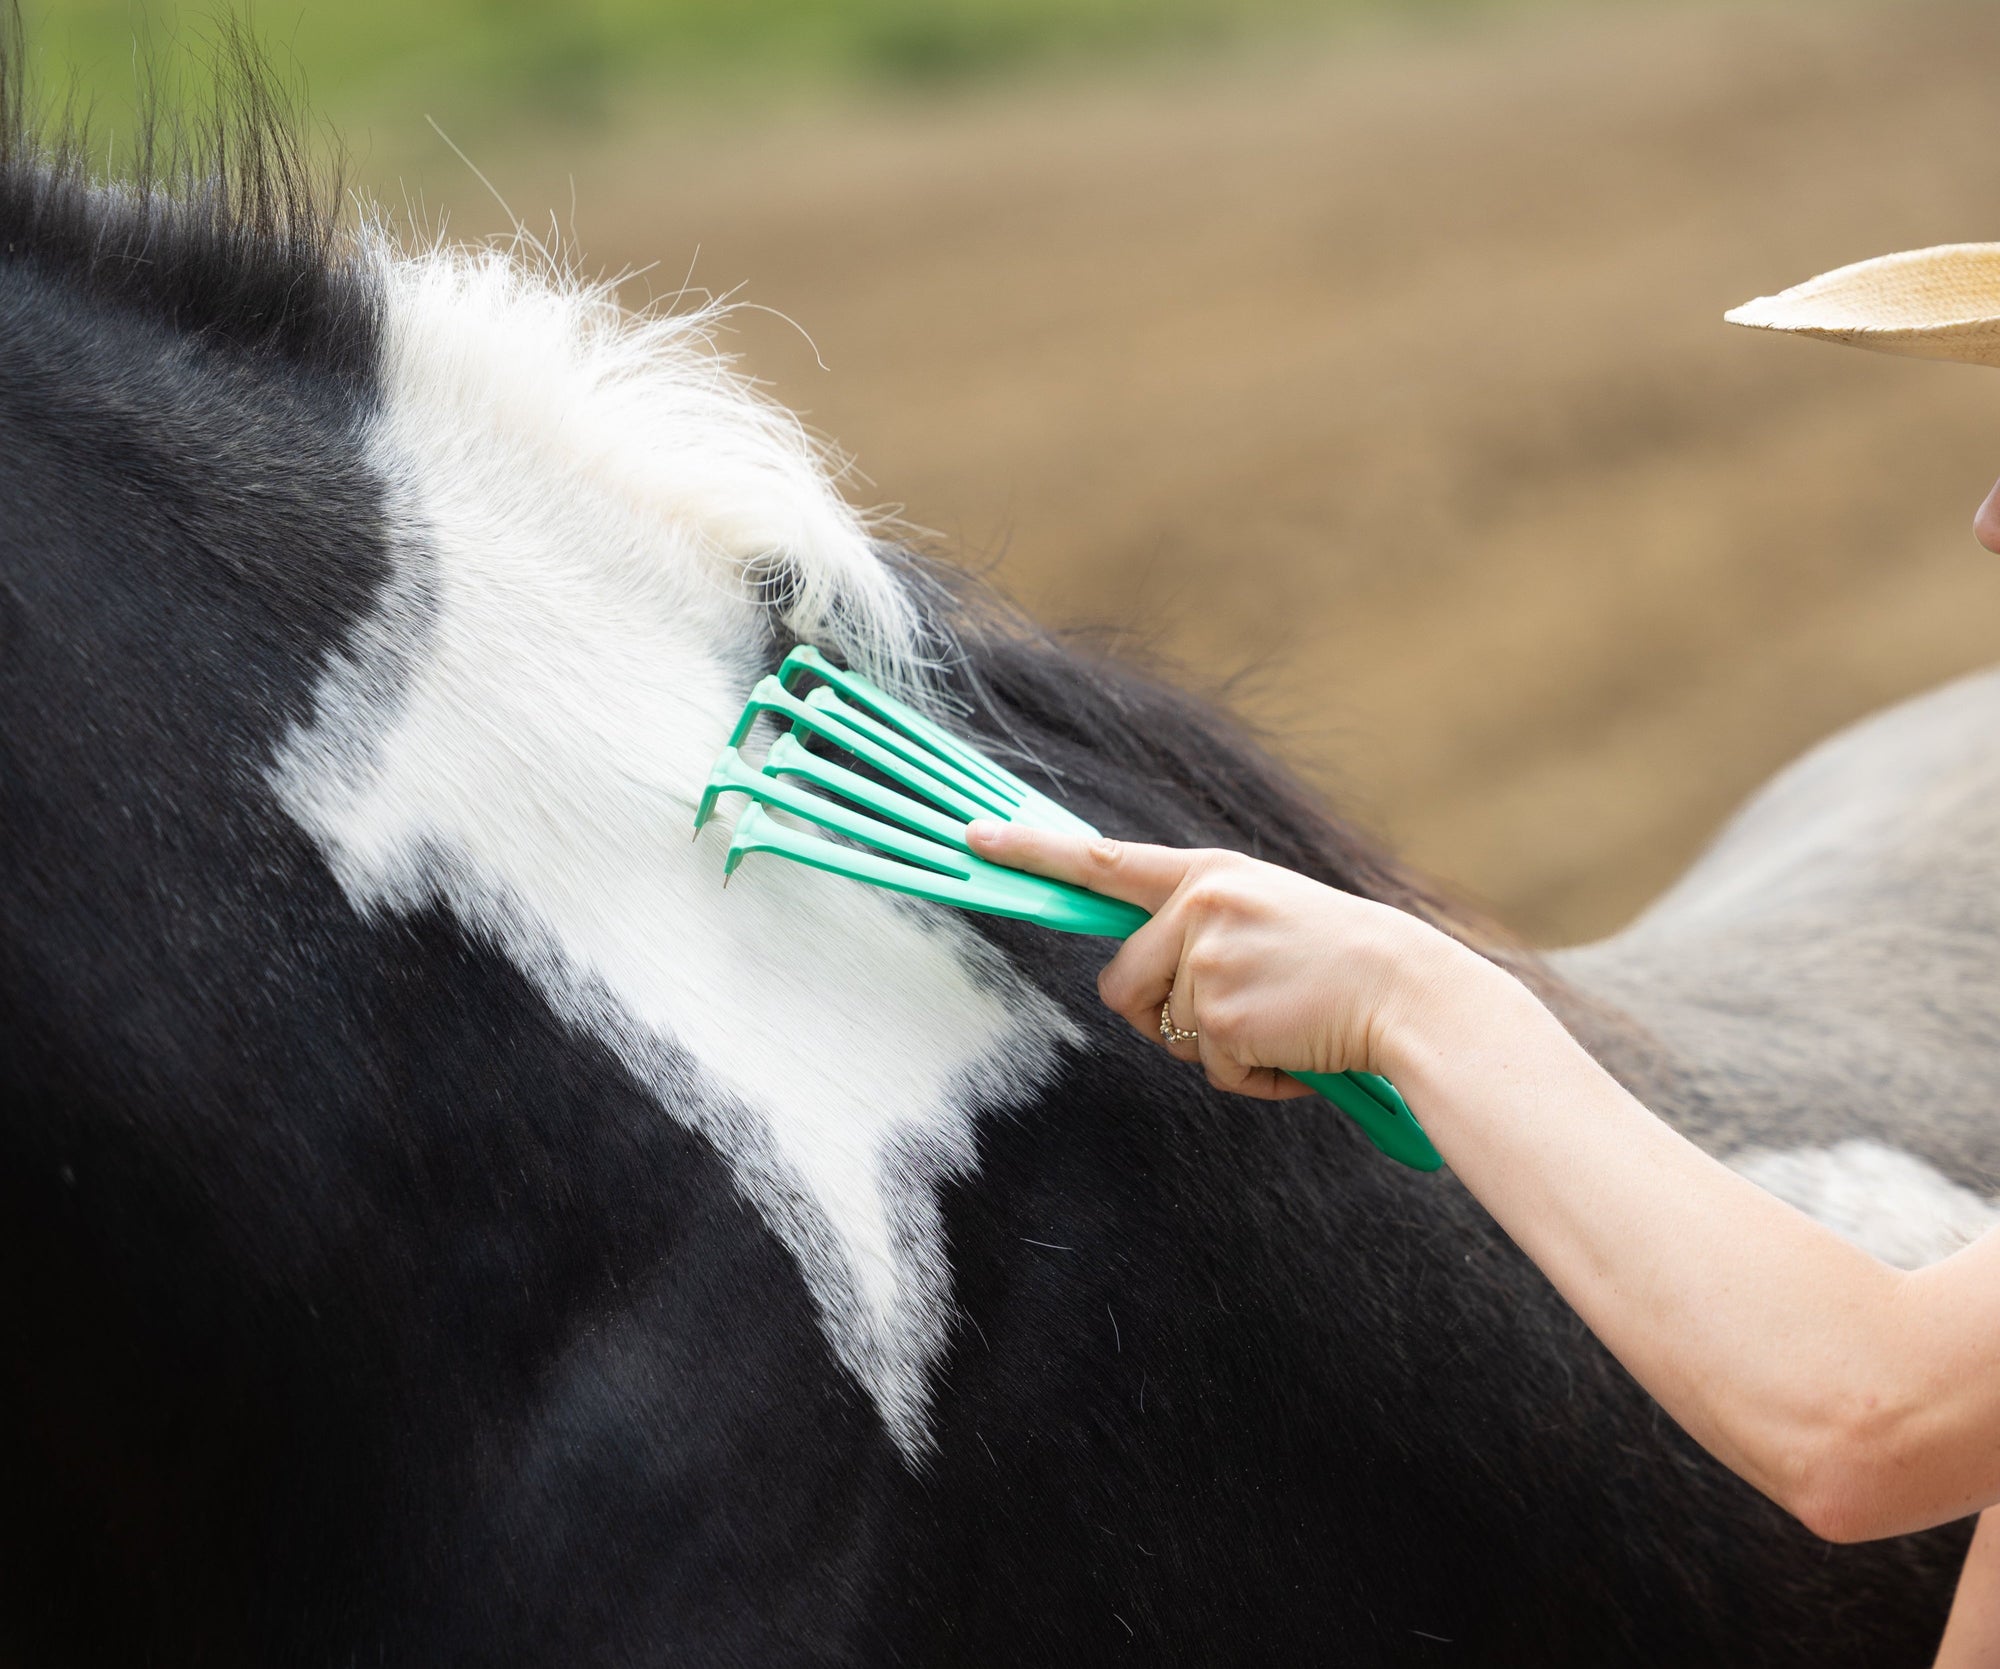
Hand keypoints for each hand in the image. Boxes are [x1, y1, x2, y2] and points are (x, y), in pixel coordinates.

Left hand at [965, 821, 1469, 1099]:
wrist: (1410, 994)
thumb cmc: (1342, 961)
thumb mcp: (1266, 912)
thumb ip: (1199, 923)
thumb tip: (1135, 966)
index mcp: (1207, 874)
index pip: (1102, 860)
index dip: (1032, 852)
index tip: (975, 838)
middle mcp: (1196, 908)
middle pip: (1119, 983)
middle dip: (1158, 1016)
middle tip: (1229, 1016)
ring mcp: (1204, 961)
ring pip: (1164, 1031)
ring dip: (1216, 1047)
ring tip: (1282, 1023)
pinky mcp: (1217, 1016)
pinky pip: (1206, 1068)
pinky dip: (1248, 1077)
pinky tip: (1294, 1051)